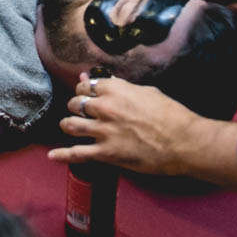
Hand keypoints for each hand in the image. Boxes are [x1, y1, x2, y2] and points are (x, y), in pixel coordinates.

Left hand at [48, 74, 204, 174]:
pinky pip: (77, 154)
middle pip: (75, 103)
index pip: (86, 85)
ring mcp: (103, 131)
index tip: (85, 92)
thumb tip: (105, 81)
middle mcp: (104, 107)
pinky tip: (52, 156)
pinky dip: (63, 155)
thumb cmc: (170, 114)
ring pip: (71, 125)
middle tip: (79, 110)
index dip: (84, 89)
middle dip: (75, 106)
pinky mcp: (106, 153)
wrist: (183, 141)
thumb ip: (122, 87)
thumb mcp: (146, 92)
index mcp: (115, 89)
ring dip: (68, 124)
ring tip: (69, 126)